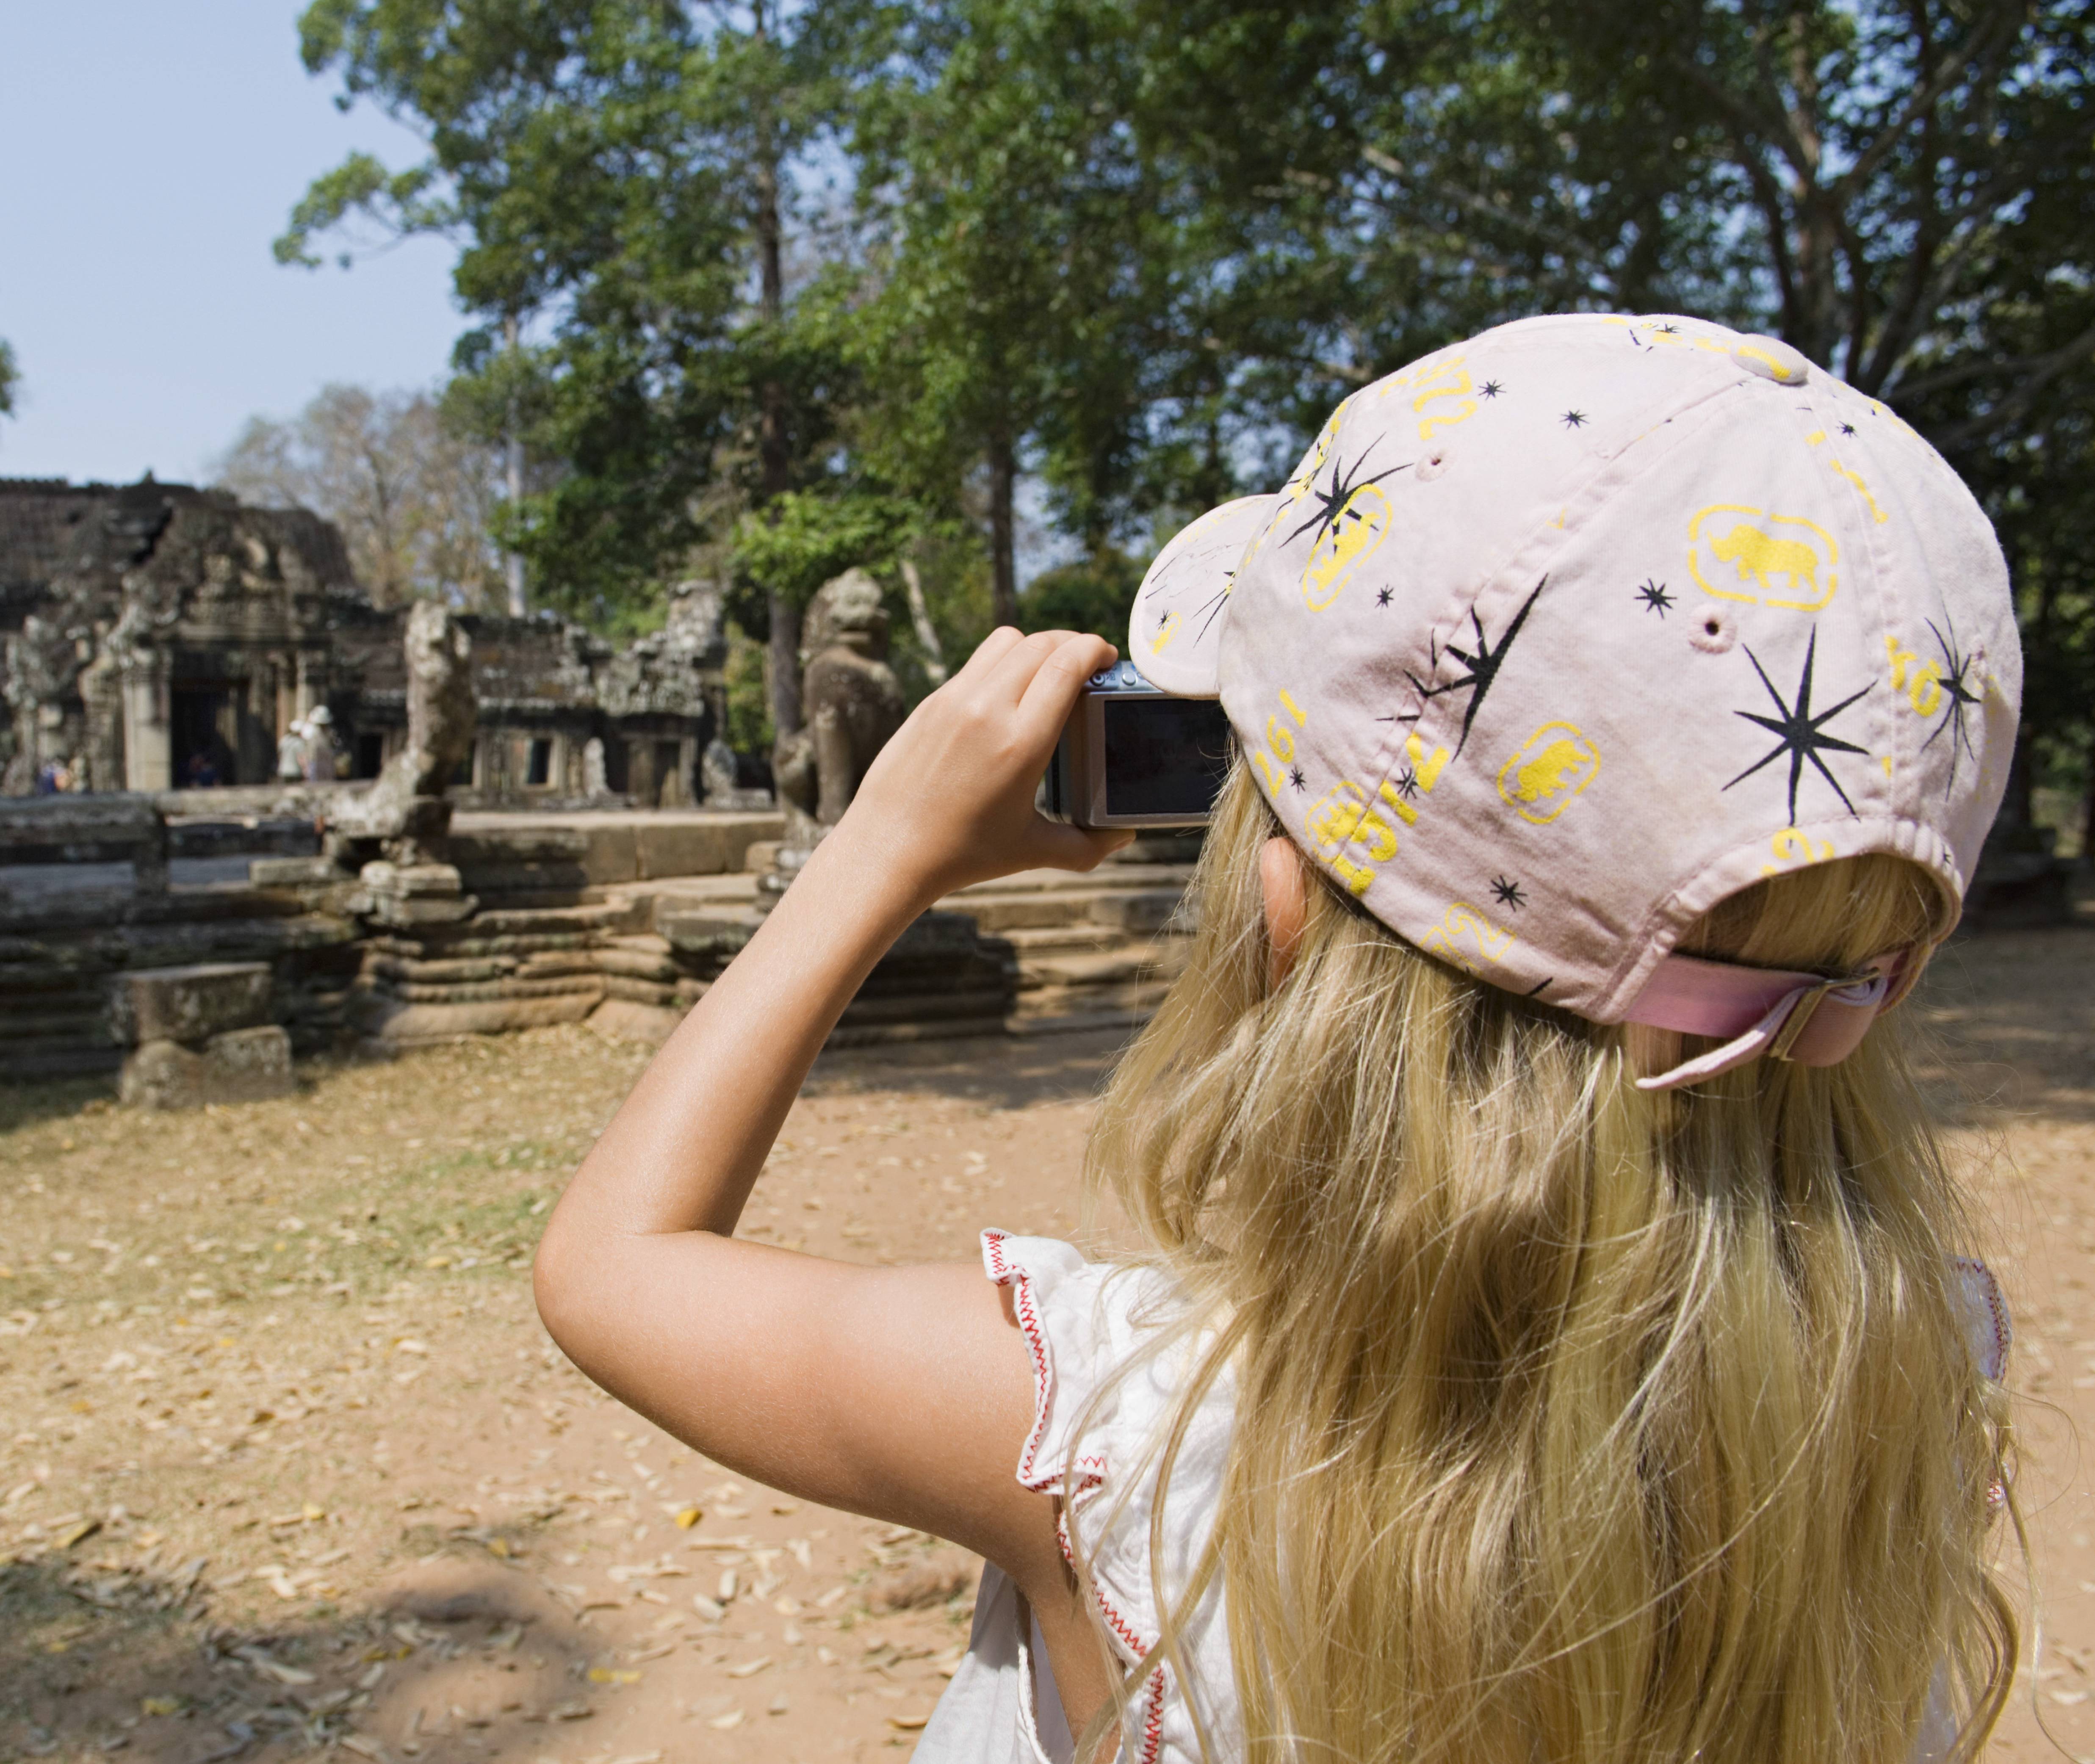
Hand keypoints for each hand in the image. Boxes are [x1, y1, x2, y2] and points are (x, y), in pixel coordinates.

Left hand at [827, 626, 1133, 906]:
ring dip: (1036, 645)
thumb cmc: (961, 853)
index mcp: (1021, 742)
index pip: (1067, 664)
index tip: (1107, 659)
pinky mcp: (931, 702)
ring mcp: (954, 699)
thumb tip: (1123, 839)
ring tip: (1047, 670)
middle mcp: (987, 710)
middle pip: (1042, 643)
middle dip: (1073, 643)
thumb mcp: (1032, 851)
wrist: (888, 849)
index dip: (1095, 649)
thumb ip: (1086, 846)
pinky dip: (1002, 662)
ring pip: (1006, 640)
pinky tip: (1008, 692)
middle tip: (1087, 664)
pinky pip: (976, 661)